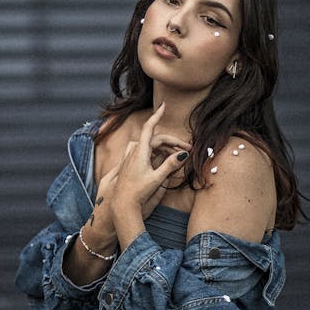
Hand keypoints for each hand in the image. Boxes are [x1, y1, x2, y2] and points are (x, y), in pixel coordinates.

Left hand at [111, 102, 189, 216]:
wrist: (121, 204)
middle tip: (187, 148)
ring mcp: (132, 157)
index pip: (150, 128)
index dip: (157, 115)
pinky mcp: (132, 163)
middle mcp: (135, 151)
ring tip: (180, 156)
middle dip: (173, 142)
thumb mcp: (157, 179)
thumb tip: (184, 155)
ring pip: (152, 146)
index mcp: (140, 152)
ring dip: (166, 148)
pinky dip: (159, 152)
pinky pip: (147, 152)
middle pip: (157, 139)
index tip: (164, 106)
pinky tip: (166, 159)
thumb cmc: (138, 192)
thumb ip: (170, 165)